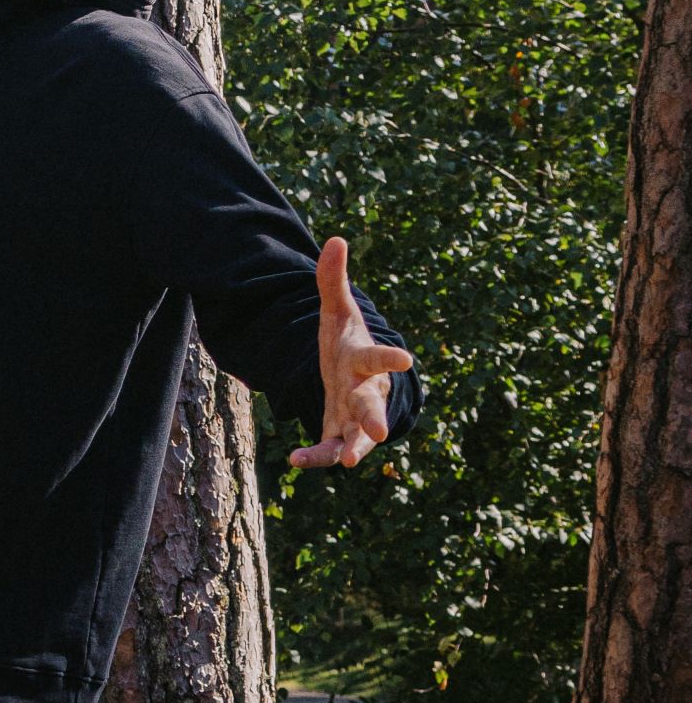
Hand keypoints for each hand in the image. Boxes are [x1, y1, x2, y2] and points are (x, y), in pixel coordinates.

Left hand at [290, 236, 412, 471]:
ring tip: (349, 463)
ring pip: (357, 436)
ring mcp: (353, 416)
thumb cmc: (346, 341)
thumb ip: (332, 279)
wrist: (351, 374)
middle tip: (383, 432)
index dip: (390, 359)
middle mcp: (364, 391)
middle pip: (372, 405)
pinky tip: (296, 461)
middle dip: (377, 418)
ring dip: (353, 449)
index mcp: (363, 360)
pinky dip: (317, 457)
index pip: (378, 358)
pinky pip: (330, 448)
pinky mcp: (339, 432)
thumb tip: (334, 239)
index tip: (406, 360)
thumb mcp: (335, 311)